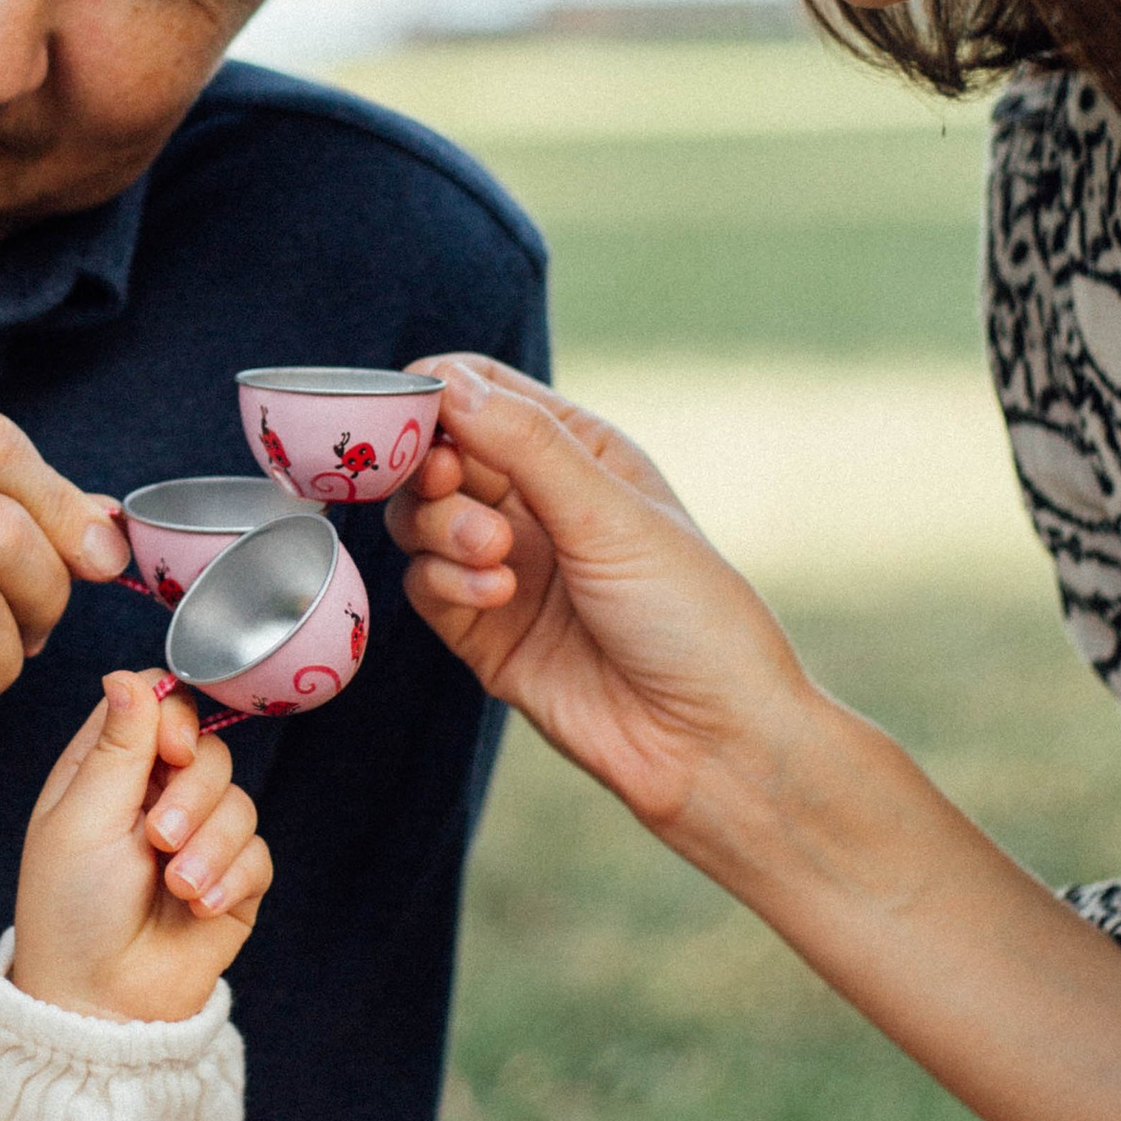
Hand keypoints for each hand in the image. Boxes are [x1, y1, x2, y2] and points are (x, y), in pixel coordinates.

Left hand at [12, 673, 269, 1023]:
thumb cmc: (71, 911)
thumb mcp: (81, 819)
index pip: (158, 705)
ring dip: (209, 846)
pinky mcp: (232, 881)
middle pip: (209, 750)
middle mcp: (155, 798)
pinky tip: (199, 907)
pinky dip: (231, 878)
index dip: (175, 717)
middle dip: (193, 794)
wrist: (101, 1002)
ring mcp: (197, 840)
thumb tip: (128, 675)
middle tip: (158, 839)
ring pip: (239, 801)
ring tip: (176, 886)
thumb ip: (117, 747)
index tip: (171, 751)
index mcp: (108, 772)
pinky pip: (259, 852)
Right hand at [386, 354, 819, 846]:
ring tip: (495, 554)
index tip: (412, 413)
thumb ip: (524, 445)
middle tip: (448, 481)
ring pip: (418, 519)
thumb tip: (445, 378)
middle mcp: (534, 502)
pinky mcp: (481, 629)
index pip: (480, 391)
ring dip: (440, 526)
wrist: (708, 742)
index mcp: (577, 452)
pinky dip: (446, 582)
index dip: (436, 392)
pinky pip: (425, 585)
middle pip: (435, 453)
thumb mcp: (612, 513)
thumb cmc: (691, 614)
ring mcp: (503, 565)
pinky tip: (499, 596)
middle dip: (431, 465)